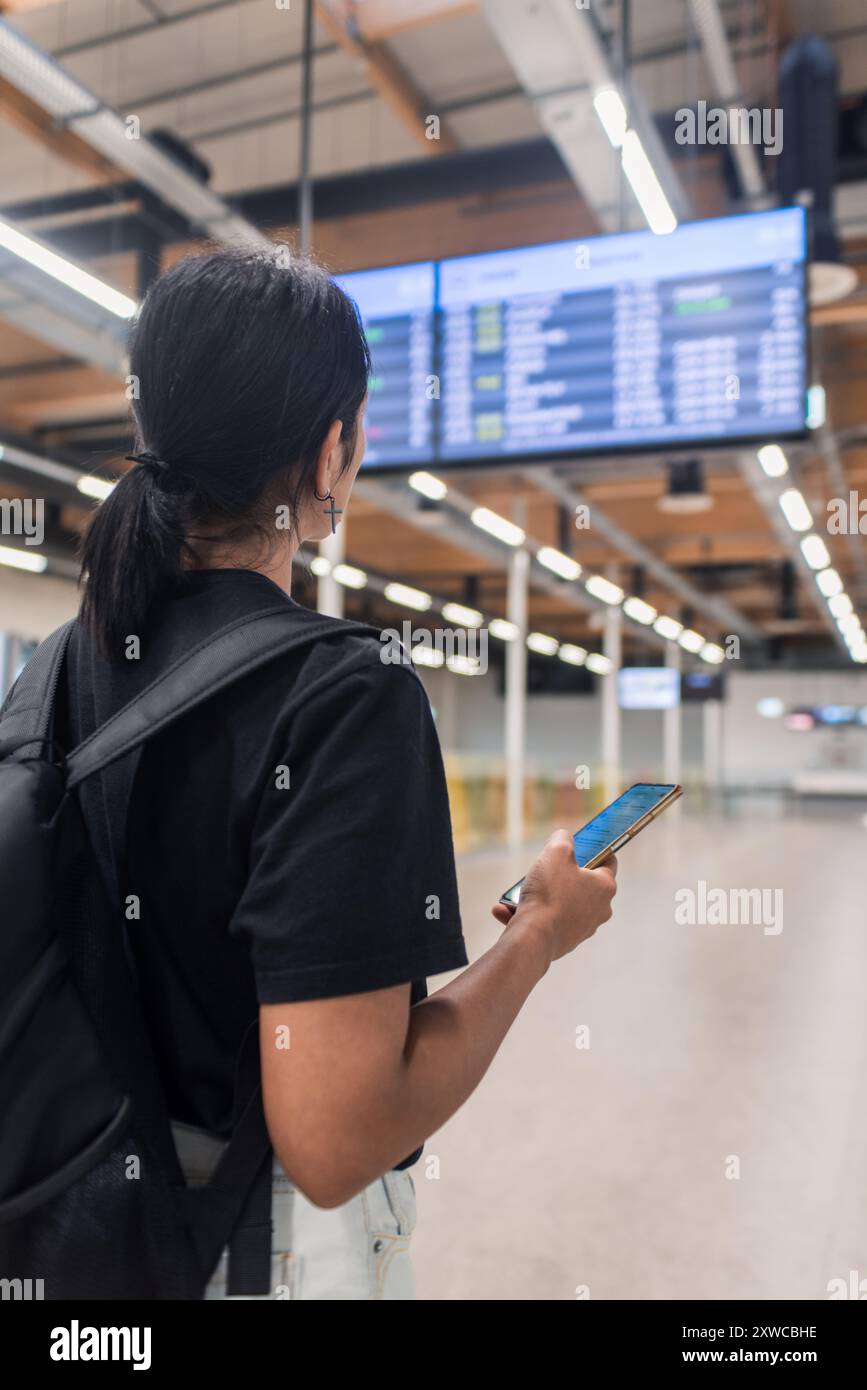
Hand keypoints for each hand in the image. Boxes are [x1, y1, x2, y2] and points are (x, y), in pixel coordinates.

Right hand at [491, 829, 616, 966]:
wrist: (533, 938)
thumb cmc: (549, 893)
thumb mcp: (555, 853)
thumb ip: (562, 839)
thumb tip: (564, 836)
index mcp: (605, 887)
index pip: (608, 861)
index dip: (596, 849)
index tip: (581, 845)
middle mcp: (599, 909)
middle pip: (582, 884)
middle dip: (562, 875)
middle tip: (545, 867)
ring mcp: (582, 928)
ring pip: (560, 904)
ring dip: (539, 896)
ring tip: (516, 892)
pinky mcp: (564, 942)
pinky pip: (546, 922)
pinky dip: (527, 914)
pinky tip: (503, 910)